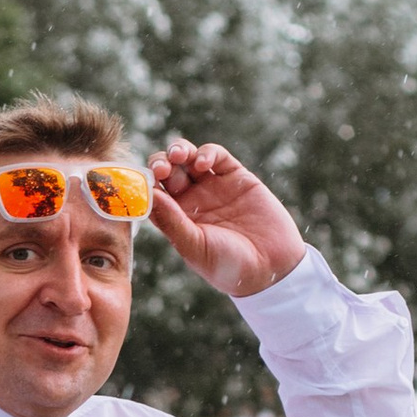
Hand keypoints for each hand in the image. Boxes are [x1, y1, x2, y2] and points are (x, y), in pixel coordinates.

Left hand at [148, 142, 304, 299]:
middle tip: (161, 169)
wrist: (272, 266)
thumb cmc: (229, 265)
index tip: (144, 182)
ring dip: (179, 151)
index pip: (152, 194)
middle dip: (160, 164)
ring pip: (188, 158)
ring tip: (179, 155)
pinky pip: (216, 155)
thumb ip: (172, 221)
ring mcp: (213, 187)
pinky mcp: (236, 176)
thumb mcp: (195, 246)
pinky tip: (204, 163)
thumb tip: (149, 194)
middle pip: (167, 172)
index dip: (144, 183)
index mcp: (176, 219)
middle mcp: (192, 200)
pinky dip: (207, 152)